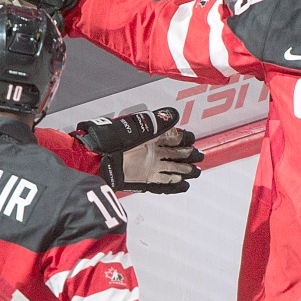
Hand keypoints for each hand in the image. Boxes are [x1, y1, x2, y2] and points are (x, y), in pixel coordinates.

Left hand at [72, 107, 202, 193]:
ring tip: (195, 172)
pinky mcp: (145, 180)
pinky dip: (174, 185)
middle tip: (199, 157)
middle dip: (188, 155)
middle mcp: (152, 152)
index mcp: (151, 136)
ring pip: (172, 169)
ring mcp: (150, 167)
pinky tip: (184, 185)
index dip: (183, 139)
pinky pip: (163, 184)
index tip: (191, 140)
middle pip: (175, 154)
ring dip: (184, 171)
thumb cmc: (118, 139)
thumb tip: (174, 114)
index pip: (173, 137)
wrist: (102, 158)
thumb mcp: (140, 127)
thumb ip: (159, 123)